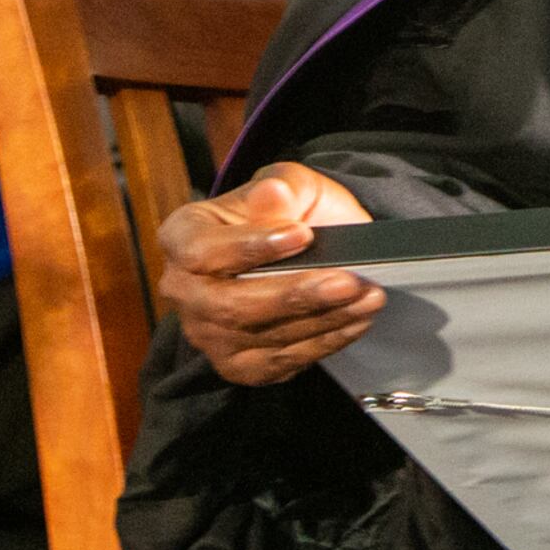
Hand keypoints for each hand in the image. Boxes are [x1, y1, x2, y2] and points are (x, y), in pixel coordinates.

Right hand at [160, 164, 379, 385]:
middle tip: (347, 282)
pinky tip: (355, 322)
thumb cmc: (288, 212)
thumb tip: (273, 193)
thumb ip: (282, 186)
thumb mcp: (291, 184)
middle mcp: (185, 291)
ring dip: (322, 319)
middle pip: (231, 305)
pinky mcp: (239, 365)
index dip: (250, 246)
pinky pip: (281, 362)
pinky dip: (324, 342)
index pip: (203, 250)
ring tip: (367, 298)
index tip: (302, 235)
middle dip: (294, 295)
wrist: (307, 248)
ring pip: (262, 337)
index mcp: (182, 236)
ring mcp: (209, 333)